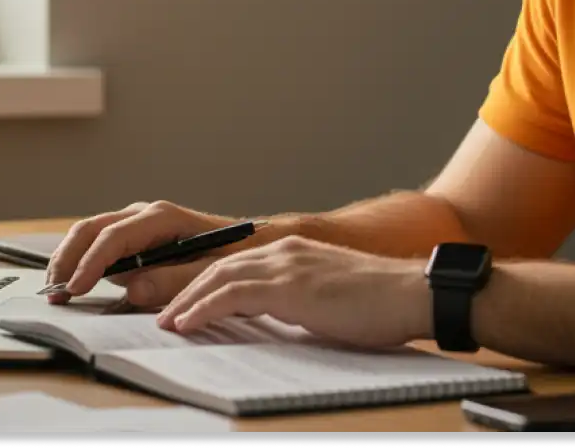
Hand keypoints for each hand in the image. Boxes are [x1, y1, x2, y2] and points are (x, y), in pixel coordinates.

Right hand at [45, 201, 271, 305]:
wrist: (254, 242)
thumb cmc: (237, 253)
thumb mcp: (212, 270)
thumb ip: (174, 280)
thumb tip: (134, 289)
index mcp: (162, 217)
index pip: (114, 237)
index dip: (91, 263)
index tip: (76, 288)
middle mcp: (144, 215)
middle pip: (91, 229)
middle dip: (68, 258)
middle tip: (53, 290)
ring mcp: (137, 225)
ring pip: (90, 234)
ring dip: (70, 259)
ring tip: (56, 290)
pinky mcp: (135, 239)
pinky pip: (101, 245)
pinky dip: (82, 262)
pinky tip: (74, 284)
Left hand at [157, 236, 430, 349]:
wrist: (413, 294)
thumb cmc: (380, 304)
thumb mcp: (327, 299)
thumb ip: (296, 301)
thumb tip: (273, 322)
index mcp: (292, 252)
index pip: (233, 263)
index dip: (201, 283)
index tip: (180, 304)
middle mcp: (284, 250)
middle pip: (217, 265)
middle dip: (184, 289)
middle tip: (161, 313)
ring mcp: (287, 265)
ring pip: (218, 277)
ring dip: (186, 300)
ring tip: (166, 323)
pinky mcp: (291, 286)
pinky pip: (233, 295)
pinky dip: (204, 309)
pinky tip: (188, 323)